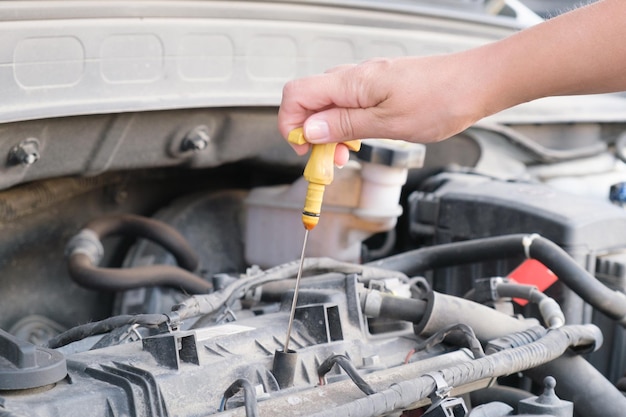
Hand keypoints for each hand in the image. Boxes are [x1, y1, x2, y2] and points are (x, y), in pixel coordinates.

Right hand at [278, 55, 487, 164]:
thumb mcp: (388, 124)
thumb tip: (310, 130)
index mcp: (351, 83)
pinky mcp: (378, 87)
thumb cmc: (440, 99)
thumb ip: (344, 126)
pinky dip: (346, 125)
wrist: (475, 84)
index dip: (291, 124)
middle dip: (310, 134)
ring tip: (346, 154)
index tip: (305, 150)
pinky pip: (348, 105)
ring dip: (329, 133)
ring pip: (328, 106)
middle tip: (328, 160)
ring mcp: (366, 82)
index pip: (296, 95)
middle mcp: (353, 78)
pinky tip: (360, 140)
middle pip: (309, 102)